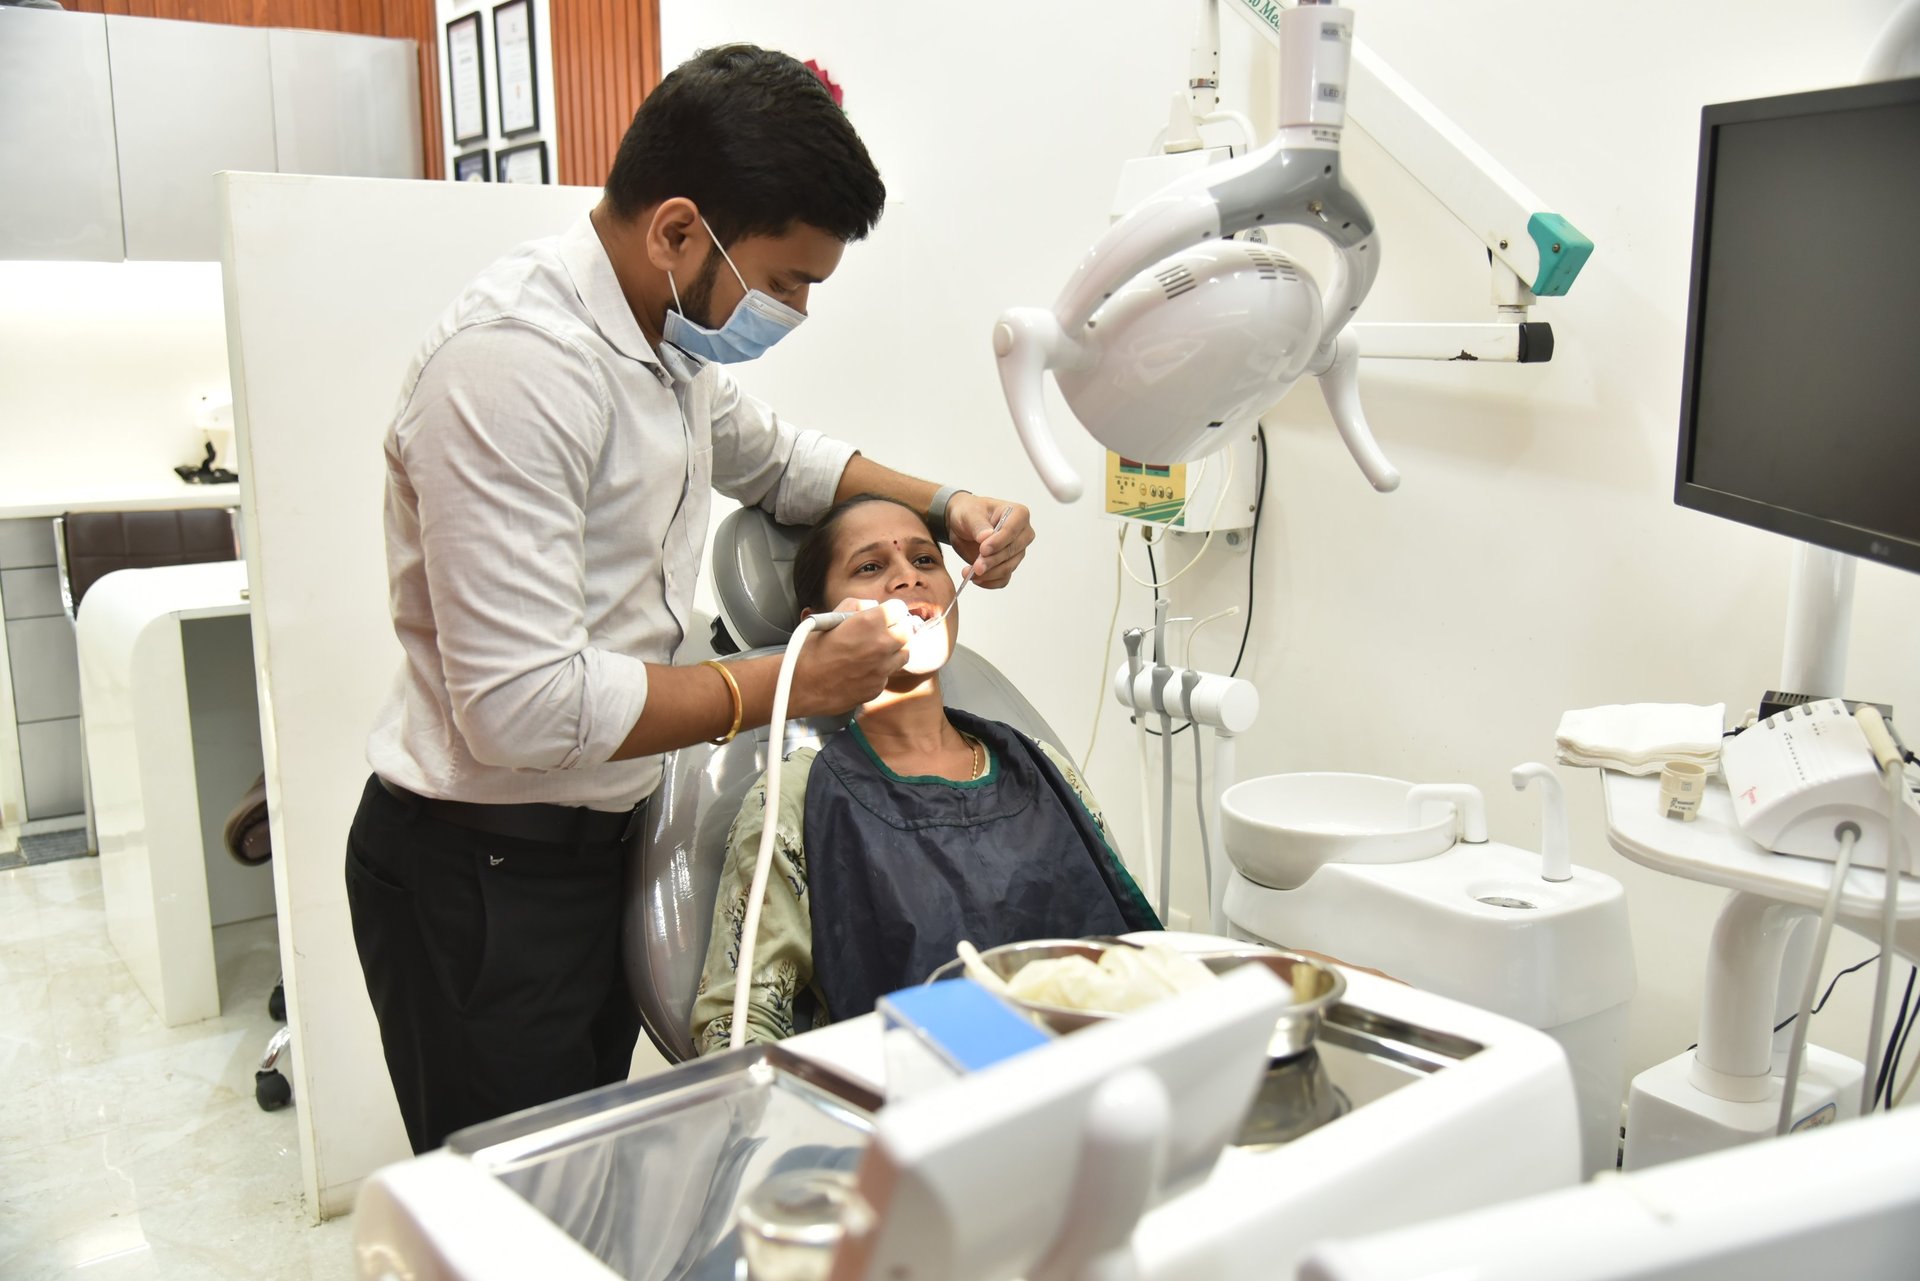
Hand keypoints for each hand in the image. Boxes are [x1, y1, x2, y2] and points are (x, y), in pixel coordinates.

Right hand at [789, 598, 912, 716]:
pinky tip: (863, 669)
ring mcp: (882, 669)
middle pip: (907, 630)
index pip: (899, 608)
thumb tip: (872, 607)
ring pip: (905, 653)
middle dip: (897, 628)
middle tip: (883, 631)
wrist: (800, 684)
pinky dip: (881, 670)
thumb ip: (856, 606)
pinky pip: (888, 674)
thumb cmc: (811, 649)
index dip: (890, 610)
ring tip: (875, 650)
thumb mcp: (830, 617)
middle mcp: (882, 645)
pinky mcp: (878, 687)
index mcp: (870, 622)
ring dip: (895, 649)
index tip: (884, 614)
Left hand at [946, 494, 1032, 588]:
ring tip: (969, 572)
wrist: (962, 525)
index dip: (998, 542)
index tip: (983, 550)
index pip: (1013, 531)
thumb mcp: (969, 513)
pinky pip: (1003, 579)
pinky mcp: (1008, 565)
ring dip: (988, 573)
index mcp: (1018, 514)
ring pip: (1008, 567)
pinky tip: (975, 579)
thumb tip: (986, 536)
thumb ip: (978, 525)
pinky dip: (989, 582)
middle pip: (1012, 552)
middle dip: (992, 561)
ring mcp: (1017, 551)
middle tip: (975, 567)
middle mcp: (1022, 534)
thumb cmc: (969, 512)